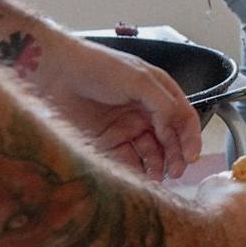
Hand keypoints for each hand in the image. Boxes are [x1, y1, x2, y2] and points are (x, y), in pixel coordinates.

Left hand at [31, 40, 201, 181]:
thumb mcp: (138, 79)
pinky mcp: (106, 142)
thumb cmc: (97, 67)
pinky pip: (126, 161)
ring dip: (157, 166)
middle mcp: (144, 111)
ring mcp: (126, 127)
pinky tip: (138, 178)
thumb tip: (178, 129)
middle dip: (176, 156)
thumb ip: (164, 104)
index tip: (191, 157)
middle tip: (176, 172)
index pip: (183, 117)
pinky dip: (135, 171)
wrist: (55, 73)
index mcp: (157, 92)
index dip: (190, 137)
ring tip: (157, 179)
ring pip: (150, 153)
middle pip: (169, 139)